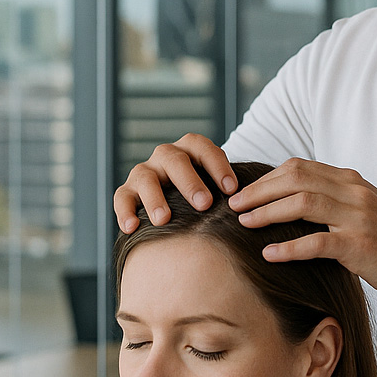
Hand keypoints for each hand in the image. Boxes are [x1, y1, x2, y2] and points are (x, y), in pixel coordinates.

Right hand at [113, 134, 236, 231]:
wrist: (183, 207)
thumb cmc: (209, 198)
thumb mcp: (220, 189)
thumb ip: (233, 194)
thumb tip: (254, 210)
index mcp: (192, 151)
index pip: (203, 148)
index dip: (218, 166)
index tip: (232, 191)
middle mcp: (166, 156)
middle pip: (175, 160)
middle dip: (190, 182)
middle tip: (204, 204)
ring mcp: (146, 172)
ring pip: (145, 177)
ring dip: (155, 198)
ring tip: (164, 220)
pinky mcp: (128, 191)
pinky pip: (122, 197)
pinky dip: (125, 211)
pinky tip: (132, 227)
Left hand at [229, 158, 376, 301]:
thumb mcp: (363, 211)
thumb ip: (333, 203)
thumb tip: (291, 205)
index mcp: (351, 182)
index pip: (299, 167)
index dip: (266, 178)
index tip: (243, 192)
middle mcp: (354, 193)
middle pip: (296, 179)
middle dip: (259, 190)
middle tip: (233, 205)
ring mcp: (359, 218)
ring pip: (303, 204)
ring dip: (268, 212)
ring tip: (243, 223)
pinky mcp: (361, 246)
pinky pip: (317, 242)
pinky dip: (289, 247)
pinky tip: (268, 253)